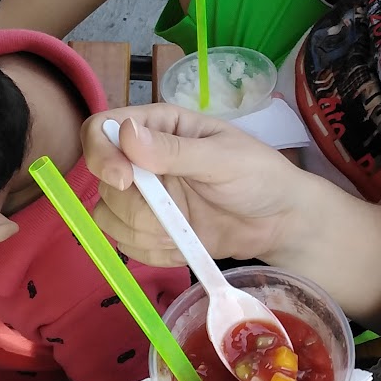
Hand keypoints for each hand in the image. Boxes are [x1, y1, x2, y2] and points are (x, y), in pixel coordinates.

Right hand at [83, 104, 312, 268]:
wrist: (279, 222)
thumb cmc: (259, 176)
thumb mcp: (223, 158)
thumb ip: (175, 150)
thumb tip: (126, 133)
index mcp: (158, 127)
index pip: (101, 130)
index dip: (101, 155)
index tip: (124, 181)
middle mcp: (142, 161)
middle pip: (101, 183)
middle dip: (134, 208)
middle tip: (174, 216)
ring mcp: (145, 199)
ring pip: (108, 218)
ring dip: (144, 234)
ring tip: (185, 231)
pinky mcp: (151, 232)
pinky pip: (127, 246)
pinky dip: (154, 253)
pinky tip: (185, 246)